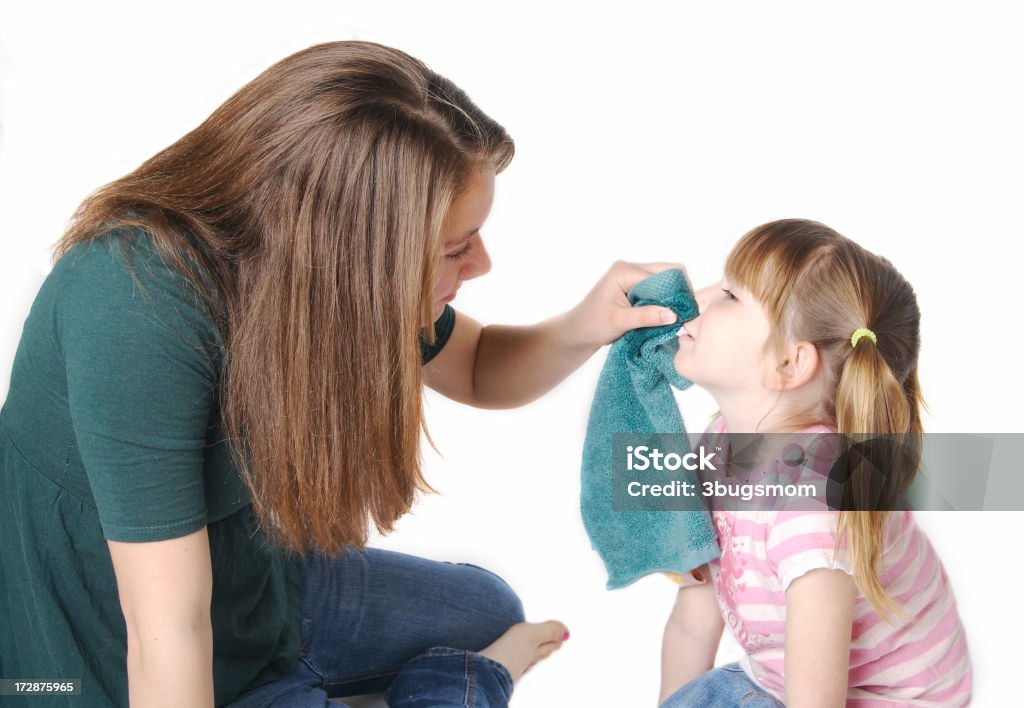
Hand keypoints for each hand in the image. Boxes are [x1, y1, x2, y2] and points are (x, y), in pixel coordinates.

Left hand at [564, 261, 687, 348]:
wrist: (578, 331)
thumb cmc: (593, 325)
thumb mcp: (620, 322)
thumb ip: (647, 316)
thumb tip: (674, 315)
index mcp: (624, 271)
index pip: (662, 275)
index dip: (677, 291)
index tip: (687, 311)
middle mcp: (630, 267)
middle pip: (667, 272)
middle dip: (678, 291)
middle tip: (685, 313)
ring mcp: (632, 275)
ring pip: (664, 280)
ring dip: (671, 296)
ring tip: (676, 315)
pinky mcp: (634, 284)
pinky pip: (657, 288)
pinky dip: (663, 299)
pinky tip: (665, 314)